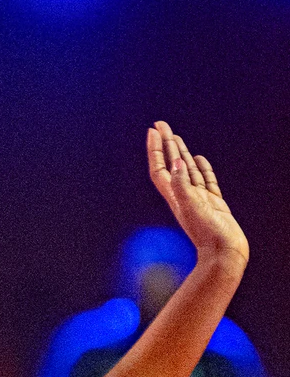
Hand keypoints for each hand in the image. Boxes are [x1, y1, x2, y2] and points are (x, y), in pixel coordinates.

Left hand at [147, 122, 247, 269]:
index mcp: (175, 196)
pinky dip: (200, 167)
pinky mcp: (213, 202)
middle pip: (171, 164)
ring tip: (175, 137)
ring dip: (180, 152)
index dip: (154, 149)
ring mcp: (199, 199)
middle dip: (165, 144)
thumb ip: (182, 184)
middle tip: (162, 124)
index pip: (160, 168)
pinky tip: (197, 158)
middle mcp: (184, 196)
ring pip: (187, 170)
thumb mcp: (191, 206)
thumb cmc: (207, 233)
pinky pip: (205, 180)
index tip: (152, 130)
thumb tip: (177, 162)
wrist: (224, 252)